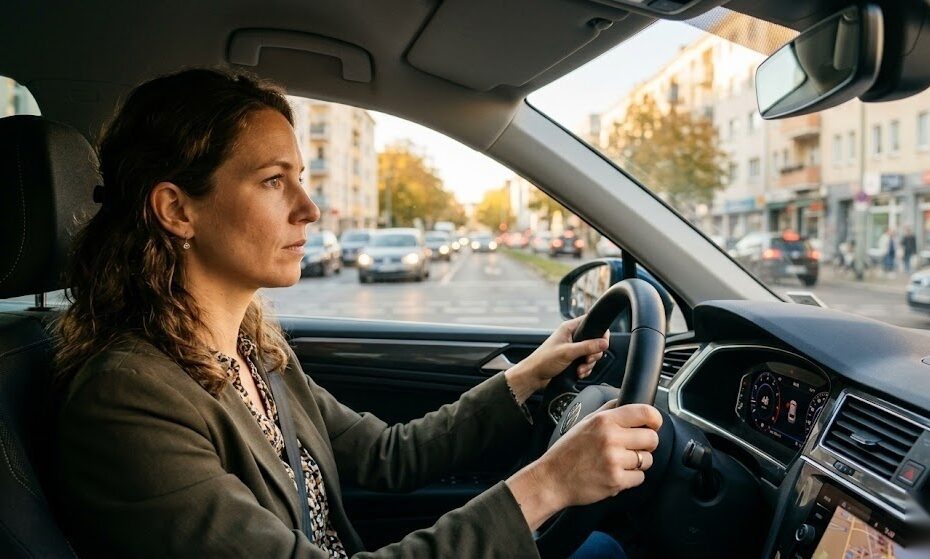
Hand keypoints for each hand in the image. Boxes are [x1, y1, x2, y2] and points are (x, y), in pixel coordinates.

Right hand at [506, 403, 661, 529]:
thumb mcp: (585, 422)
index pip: (645, 412)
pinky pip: (640, 478)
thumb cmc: (568, 451)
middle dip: (646, 444)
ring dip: (638, 462)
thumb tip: (628, 402)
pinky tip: (615, 473)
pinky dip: (631, 478)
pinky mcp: (616, 481)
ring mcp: (614, 460)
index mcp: (604, 420)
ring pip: (648, 460)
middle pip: (652, 438)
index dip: (655, 420)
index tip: (653, 425)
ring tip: (620, 462)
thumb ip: (608, 410)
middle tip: (633, 447)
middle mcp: (611, 438)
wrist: (552, 478)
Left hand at [507, 315, 609, 397]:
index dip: (600, 332)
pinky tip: (578, 373)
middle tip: (587, 360)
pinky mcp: (573, 360)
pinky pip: (587, 363)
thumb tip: (604, 343)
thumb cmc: (543, 360)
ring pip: (591, 354)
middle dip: (594, 354)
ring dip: (588, 364)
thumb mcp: (567, 352)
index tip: (602, 344)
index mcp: (569, 328)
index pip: (591, 323)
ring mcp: (573, 349)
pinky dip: (585, 369)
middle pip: (595, 341)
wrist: (534, 376)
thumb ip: (587, 347)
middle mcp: (572, 337)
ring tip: (580, 369)